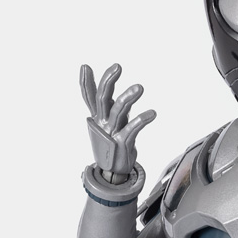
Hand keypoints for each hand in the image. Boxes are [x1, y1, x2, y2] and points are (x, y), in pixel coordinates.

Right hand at [79, 62, 155, 179]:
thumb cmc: (113, 142)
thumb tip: (107, 84)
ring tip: (140, 88)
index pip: (89, 97)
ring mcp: (112, 133)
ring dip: (128, 98)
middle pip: (102, 98)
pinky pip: (132, 129)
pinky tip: (152, 113)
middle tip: (118, 66)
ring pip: (118, 111)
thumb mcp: (109, 121)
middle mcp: (103, 123)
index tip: (85, 66)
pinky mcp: (122, 143)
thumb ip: (108, 103)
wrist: (114, 170)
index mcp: (98, 116)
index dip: (86, 82)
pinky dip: (142, 120)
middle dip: (108, 81)